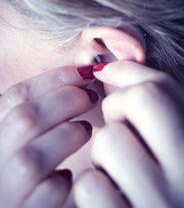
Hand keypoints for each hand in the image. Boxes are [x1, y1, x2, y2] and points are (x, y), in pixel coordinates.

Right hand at [0, 65, 97, 207]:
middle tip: (91, 97)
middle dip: (68, 99)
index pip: (17, 95)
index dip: (56, 78)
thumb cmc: (16, 170)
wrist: (13, 203)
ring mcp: (6, 189)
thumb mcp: (14, 136)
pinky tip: (68, 175)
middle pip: (27, 117)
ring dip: (70, 134)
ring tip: (85, 130)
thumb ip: (34, 115)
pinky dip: (64, 179)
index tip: (84, 72)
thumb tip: (73, 84)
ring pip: (36, 155)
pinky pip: (50, 192)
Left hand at [74, 61, 183, 207]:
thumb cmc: (178, 169)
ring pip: (107, 143)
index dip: (128, 93)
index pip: (151, 92)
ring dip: (104, 152)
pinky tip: (113, 194)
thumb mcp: (183, 126)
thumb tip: (103, 67)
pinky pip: (90, 185)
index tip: (126, 106)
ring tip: (121, 169)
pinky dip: (94, 184)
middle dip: (116, 110)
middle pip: (128, 106)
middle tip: (125, 132)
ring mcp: (159, 206)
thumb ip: (151, 88)